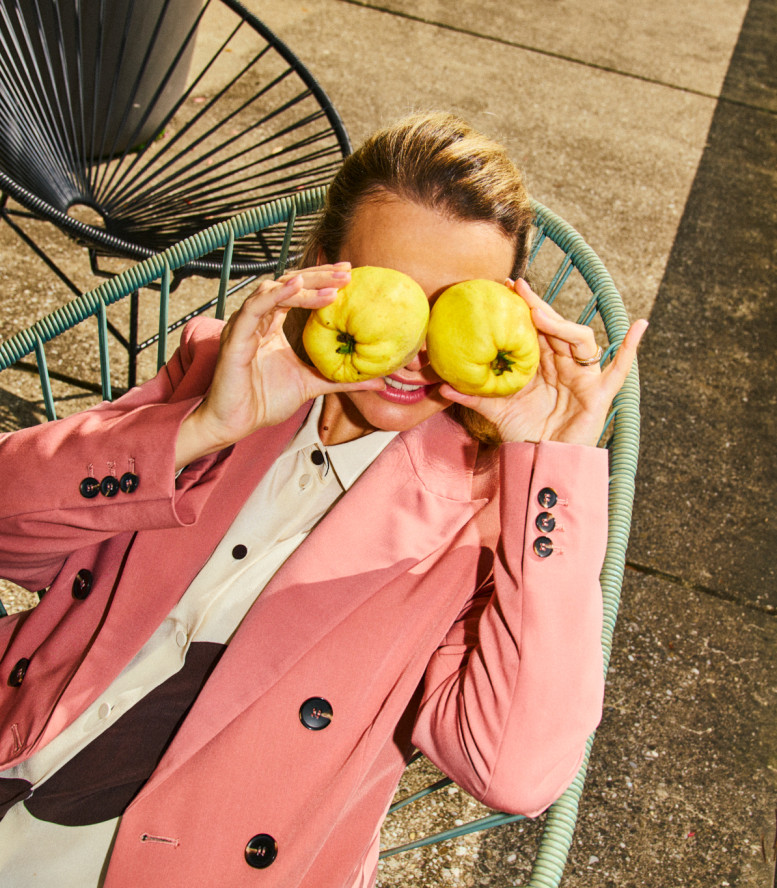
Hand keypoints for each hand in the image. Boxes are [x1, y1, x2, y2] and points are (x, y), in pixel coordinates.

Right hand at [176, 264, 384, 467]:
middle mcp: (258, 320)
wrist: (235, 423)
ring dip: (305, 285)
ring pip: (274, 290)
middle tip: (347, 272)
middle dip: (319, 276)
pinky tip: (299, 286)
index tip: (349, 275)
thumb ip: (342, 380)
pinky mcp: (236, 337)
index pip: (297, 292)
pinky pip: (255, 307)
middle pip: (288, 284)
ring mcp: (245, 326)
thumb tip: (378, 380)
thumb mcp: (312, 385)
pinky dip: (277, 294)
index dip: (321, 281)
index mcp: (271, 326)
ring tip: (333, 286)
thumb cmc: (264, 402)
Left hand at [438, 278, 647, 446]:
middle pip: (555, 328)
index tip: (503, 287)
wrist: (545, 461)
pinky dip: (630, 348)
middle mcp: (563, 364)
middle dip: (538, 307)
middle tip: (518, 287)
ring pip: (580, 340)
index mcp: (541, 363)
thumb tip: (442, 387)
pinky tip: (640, 325)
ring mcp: (583, 376)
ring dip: (562, 325)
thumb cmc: (525, 434)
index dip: (523, 308)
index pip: (534, 328)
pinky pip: (620, 368)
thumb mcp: (497, 411)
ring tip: (541, 315)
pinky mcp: (600, 393)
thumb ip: (474, 396)